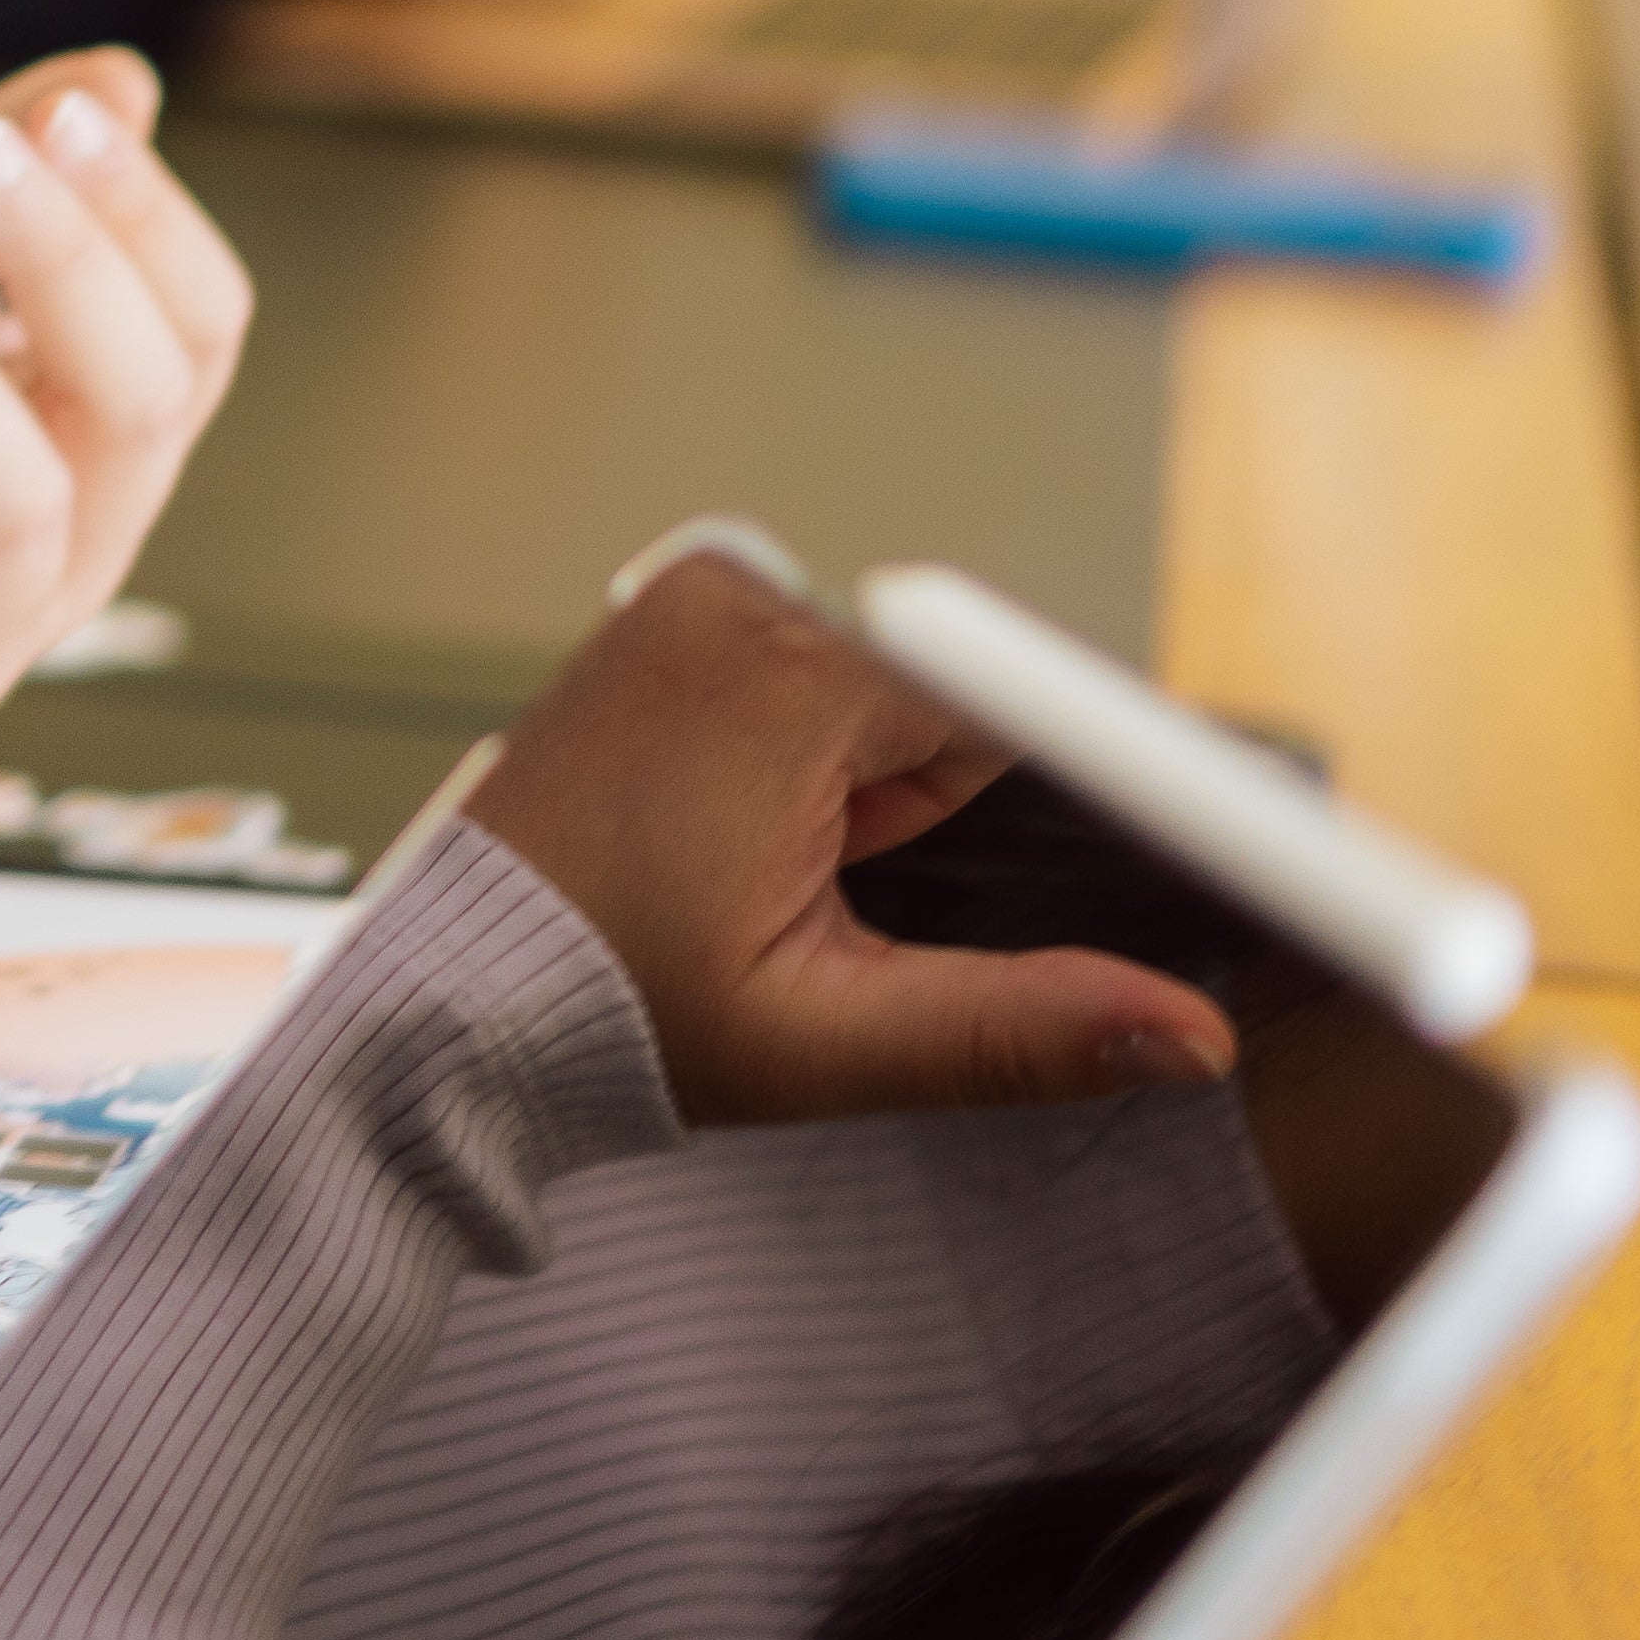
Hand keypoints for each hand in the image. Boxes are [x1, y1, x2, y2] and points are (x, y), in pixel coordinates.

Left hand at [460, 547, 1237, 1124]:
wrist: (450, 998)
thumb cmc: (612, 1014)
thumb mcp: (829, 1041)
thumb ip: (1020, 1029)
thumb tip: (1189, 1036)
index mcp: (789, 680)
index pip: (1011, 711)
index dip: (998, 817)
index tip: (933, 874)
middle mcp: (736, 600)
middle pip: (939, 697)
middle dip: (908, 804)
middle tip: (805, 891)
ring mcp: (688, 597)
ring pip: (873, 685)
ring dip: (852, 779)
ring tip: (749, 862)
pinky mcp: (661, 615)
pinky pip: (797, 666)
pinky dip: (795, 746)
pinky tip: (722, 823)